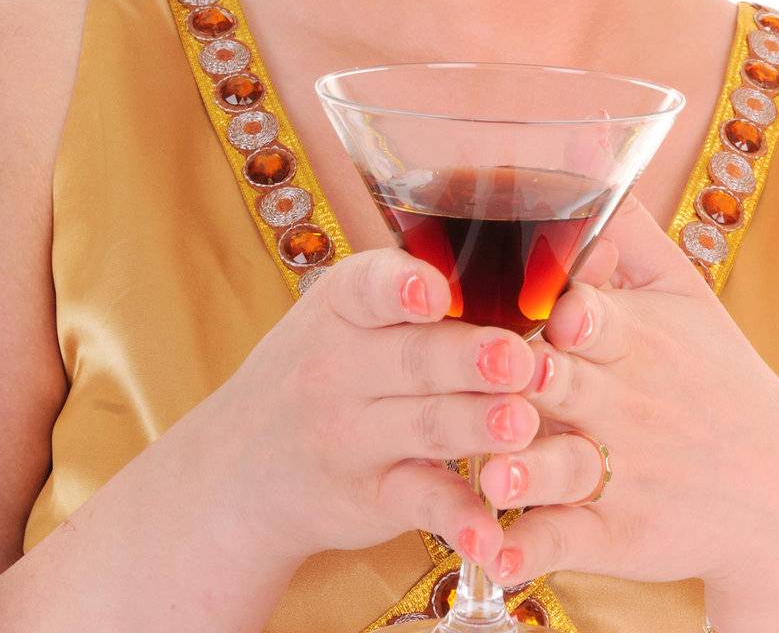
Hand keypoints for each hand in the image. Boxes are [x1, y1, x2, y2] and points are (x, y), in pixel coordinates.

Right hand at [206, 246, 542, 569]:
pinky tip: (492, 534)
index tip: (434, 292)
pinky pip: (422, 504)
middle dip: (469, 358)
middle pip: (414, 359)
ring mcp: (354, 439)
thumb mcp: (340, 316)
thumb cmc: (317, 368)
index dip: (402, 287)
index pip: (368, 289)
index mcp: (342, 308)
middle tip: (519, 357)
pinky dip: (460, 521)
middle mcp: (341, 370)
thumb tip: (521, 261)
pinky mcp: (373, 497)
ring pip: (426, 427)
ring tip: (523, 422)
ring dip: (477, 426)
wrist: (238, 470)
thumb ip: (408, 289)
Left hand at [477, 195, 778, 622]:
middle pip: (564, 383)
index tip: (551, 309)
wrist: (777, 488)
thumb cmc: (712, 374)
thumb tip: (580, 136)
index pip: (591, 314)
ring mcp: (618, 471)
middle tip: (489, 373)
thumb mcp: (680, 292)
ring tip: (494, 472)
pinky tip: (496, 553)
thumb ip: (621, 223)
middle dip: (525, 379)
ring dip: (526, 468)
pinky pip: (564, 540)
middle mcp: (624, 403)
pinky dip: (528, 548)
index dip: (566, 311)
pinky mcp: (612, 533)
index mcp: (634, 338)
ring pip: (562, 466)